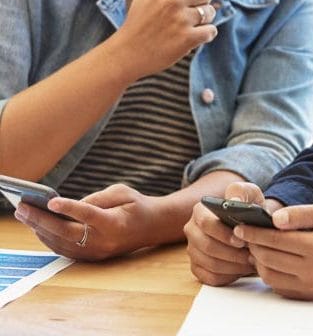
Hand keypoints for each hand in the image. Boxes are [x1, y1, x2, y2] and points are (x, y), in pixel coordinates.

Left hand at [14, 184, 161, 260]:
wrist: (152, 227)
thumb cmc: (137, 205)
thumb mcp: (122, 192)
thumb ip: (96, 198)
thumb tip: (69, 205)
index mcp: (115, 223)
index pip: (88, 215)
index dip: (69, 208)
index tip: (51, 201)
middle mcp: (104, 241)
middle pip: (67, 232)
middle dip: (41, 220)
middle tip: (22, 207)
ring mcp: (97, 252)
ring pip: (62, 243)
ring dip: (39, 230)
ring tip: (24, 215)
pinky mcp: (92, 257)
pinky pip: (65, 249)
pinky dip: (49, 238)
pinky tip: (37, 226)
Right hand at [113, 0, 217, 80]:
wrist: (128, 53)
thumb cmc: (138, 23)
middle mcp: (171, 1)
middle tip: (195, 8)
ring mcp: (180, 20)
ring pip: (210, 11)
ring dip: (205, 18)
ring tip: (191, 24)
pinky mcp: (187, 39)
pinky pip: (211, 30)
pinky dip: (207, 33)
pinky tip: (195, 36)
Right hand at [184, 182, 272, 285]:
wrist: (248, 221)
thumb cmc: (247, 206)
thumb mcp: (247, 193)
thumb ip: (241, 192)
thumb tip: (235, 201)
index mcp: (200, 210)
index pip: (206, 223)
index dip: (223, 234)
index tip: (242, 240)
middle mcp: (192, 230)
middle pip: (207, 246)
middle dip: (231, 253)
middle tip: (251, 255)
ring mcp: (193, 250)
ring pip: (210, 263)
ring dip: (233, 265)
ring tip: (251, 262)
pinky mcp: (198, 267)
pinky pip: (211, 277)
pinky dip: (229, 276)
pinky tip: (243, 269)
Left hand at [235, 202, 312, 299]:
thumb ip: (304, 213)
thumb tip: (275, 218)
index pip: (275, 241)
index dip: (254, 233)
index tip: (239, 225)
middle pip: (269, 259)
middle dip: (252, 245)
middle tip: (242, 233)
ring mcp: (312, 287)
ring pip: (271, 277)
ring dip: (258, 261)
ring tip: (255, 246)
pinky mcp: (312, 296)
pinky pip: (281, 288)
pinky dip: (270, 275)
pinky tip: (270, 260)